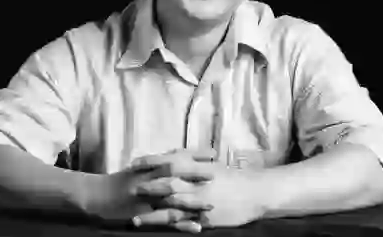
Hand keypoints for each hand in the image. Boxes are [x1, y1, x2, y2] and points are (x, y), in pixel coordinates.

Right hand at [83, 148, 215, 227]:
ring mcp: (146, 197)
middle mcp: (147, 178)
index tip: (213, 153)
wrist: (96, 195)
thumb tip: (179, 154)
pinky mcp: (144, 215)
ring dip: (193, 201)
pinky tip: (196, 228)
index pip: (175, 156)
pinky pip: (165, 220)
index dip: (194, 154)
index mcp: (148, 166)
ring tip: (211, 204)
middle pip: (174, 173)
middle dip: (196, 173)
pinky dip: (181, 224)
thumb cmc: (119, 181)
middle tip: (216, 173)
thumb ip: (158, 162)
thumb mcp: (138, 168)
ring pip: (172, 198)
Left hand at [132, 153, 268, 229]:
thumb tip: (170, 154)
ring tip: (134, 219)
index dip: (148, 163)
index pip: (167, 162)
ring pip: (171, 208)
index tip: (132, 165)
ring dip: (152, 214)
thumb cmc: (230, 176)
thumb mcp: (209, 164)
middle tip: (128, 192)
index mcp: (196, 167)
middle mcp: (196, 183)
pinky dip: (171, 227)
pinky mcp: (206, 218)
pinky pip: (185, 224)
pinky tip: (159, 232)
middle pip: (165, 185)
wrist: (254, 192)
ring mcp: (200, 202)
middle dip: (146, 189)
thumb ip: (189, 159)